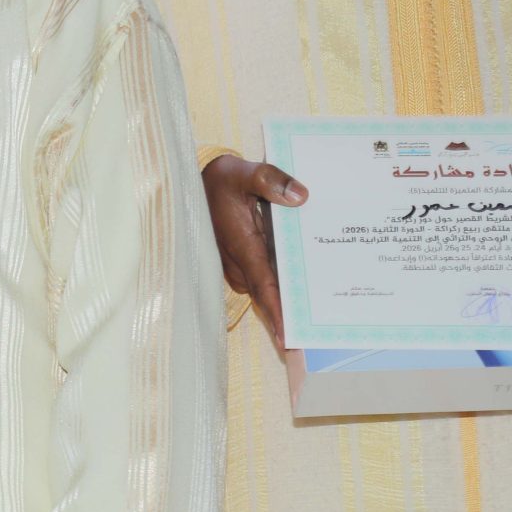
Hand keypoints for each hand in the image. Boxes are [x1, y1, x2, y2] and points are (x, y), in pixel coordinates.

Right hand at [202, 154, 305, 350]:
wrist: (192, 182)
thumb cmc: (220, 179)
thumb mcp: (242, 171)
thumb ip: (271, 180)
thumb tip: (301, 197)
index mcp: (242, 246)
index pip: (264, 286)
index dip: (276, 314)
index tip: (289, 339)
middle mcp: (239, 262)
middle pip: (269, 295)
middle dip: (290, 314)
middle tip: (317, 334)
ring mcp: (238, 264)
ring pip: (267, 287)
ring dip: (287, 298)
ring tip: (318, 312)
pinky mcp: (241, 260)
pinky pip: (264, 278)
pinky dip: (280, 283)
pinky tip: (303, 282)